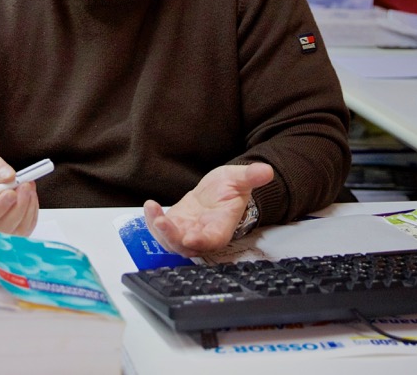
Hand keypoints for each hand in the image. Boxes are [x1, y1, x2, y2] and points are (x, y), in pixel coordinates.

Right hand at [0, 155, 38, 237]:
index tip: (10, 192)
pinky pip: (25, 230)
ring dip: (26, 208)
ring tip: (28, 187)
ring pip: (15, 231)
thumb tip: (8, 176)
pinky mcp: (11, 240)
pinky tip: (30, 197)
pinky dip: (31, 212)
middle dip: (17, 206)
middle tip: (25, 186)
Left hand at [143, 162, 273, 256]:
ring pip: (170, 241)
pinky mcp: (175, 225)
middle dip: (172, 237)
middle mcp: (203, 235)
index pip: (212, 240)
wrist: (219, 191)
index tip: (190, 238)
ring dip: (159, 230)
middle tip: (161, 222)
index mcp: (221, 228)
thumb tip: (266, 170)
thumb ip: (251, 176)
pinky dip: (152, 220)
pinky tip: (150, 205)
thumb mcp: (241, 179)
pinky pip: (161, 229)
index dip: (201, 242)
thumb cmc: (232, 188)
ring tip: (151, 209)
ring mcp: (187, 232)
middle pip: (186, 246)